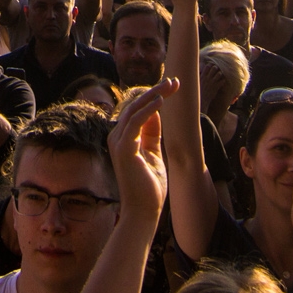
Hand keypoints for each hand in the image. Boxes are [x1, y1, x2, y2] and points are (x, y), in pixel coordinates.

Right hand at [107, 77, 175, 225]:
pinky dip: (148, 109)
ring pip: (135, 109)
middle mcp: (117, 137)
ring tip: (170, 86)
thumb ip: (152, 134)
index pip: (138, 110)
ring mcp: (118, 142)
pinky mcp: (123, 148)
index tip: (172, 86)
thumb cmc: (149, 187)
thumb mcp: (153, 154)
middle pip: (136, 105)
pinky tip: (161, 101)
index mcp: (124, 138)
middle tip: (175, 81)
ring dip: (154, 95)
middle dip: (156, 91)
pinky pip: (135, 122)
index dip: (155, 96)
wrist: (143, 211)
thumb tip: (156, 113)